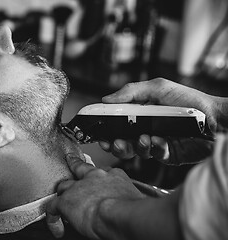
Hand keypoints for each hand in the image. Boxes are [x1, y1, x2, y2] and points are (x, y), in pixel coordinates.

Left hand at [46, 155, 143, 238]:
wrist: (120, 215)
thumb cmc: (134, 211)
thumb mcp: (136, 199)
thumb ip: (130, 198)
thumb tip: (133, 208)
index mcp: (114, 176)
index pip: (104, 171)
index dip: (99, 173)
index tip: (98, 174)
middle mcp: (95, 177)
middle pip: (80, 170)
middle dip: (75, 166)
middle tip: (71, 161)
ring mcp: (78, 187)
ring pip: (64, 186)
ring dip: (63, 193)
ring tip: (61, 200)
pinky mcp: (66, 201)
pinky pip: (53, 206)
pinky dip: (53, 217)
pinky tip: (57, 227)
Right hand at [98, 78, 217, 161]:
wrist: (217, 119)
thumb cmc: (189, 100)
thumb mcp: (158, 88)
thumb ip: (131, 92)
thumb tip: (105, 99)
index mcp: (138, 113)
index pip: (114, 123)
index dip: (104, 129)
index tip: (97, 133)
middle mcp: (143, 129)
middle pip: (120, 141)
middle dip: (114, 144)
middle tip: (114, 142)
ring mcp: (154, 142)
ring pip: (133, 151)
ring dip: (133, 146)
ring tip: (142, 139)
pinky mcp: (166, 154)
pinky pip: (153, 155)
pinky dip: (154, 148)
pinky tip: (160, 141)